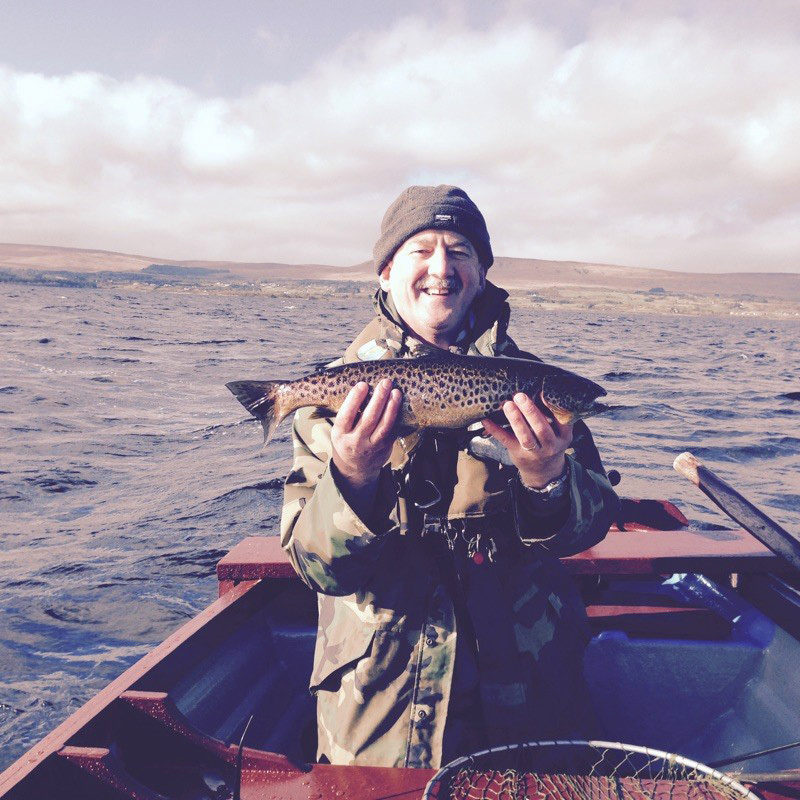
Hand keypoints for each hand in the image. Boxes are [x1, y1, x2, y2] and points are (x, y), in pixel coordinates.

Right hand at [331, 378, 402, 492]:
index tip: (362, 384)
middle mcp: (356, 440)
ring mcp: (372, 445)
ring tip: (396, 392)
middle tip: (385, 383)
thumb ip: (348, 413)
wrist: (355, 467)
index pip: (346, 415)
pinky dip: (397, 416)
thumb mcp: (339, 429)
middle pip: (369, 418)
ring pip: (384, 425)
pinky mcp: (385, 447)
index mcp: (341, 434)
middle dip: (378, 399)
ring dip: (392, 407)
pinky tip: (399, 403)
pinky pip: (393, 430)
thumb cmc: (347, 439)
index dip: (354, 400)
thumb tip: (360, 387)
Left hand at [482, 392, 572, 487]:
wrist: (543, 471)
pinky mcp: (518, 454)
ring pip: (525, 437)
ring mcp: (534, 452)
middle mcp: (551, 445)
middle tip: (520, 396)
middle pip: (541, 428)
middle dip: (530, 411)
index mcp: (563, 435)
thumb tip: (539, 388)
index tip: (540, 392)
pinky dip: (495, 430)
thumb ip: (554, 415)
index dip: (551, 406)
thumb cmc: (549, 442)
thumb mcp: (559, 432)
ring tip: (507, 405)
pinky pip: (506, 441)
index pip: (561, 420)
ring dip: (515, 420)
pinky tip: (486, 420)